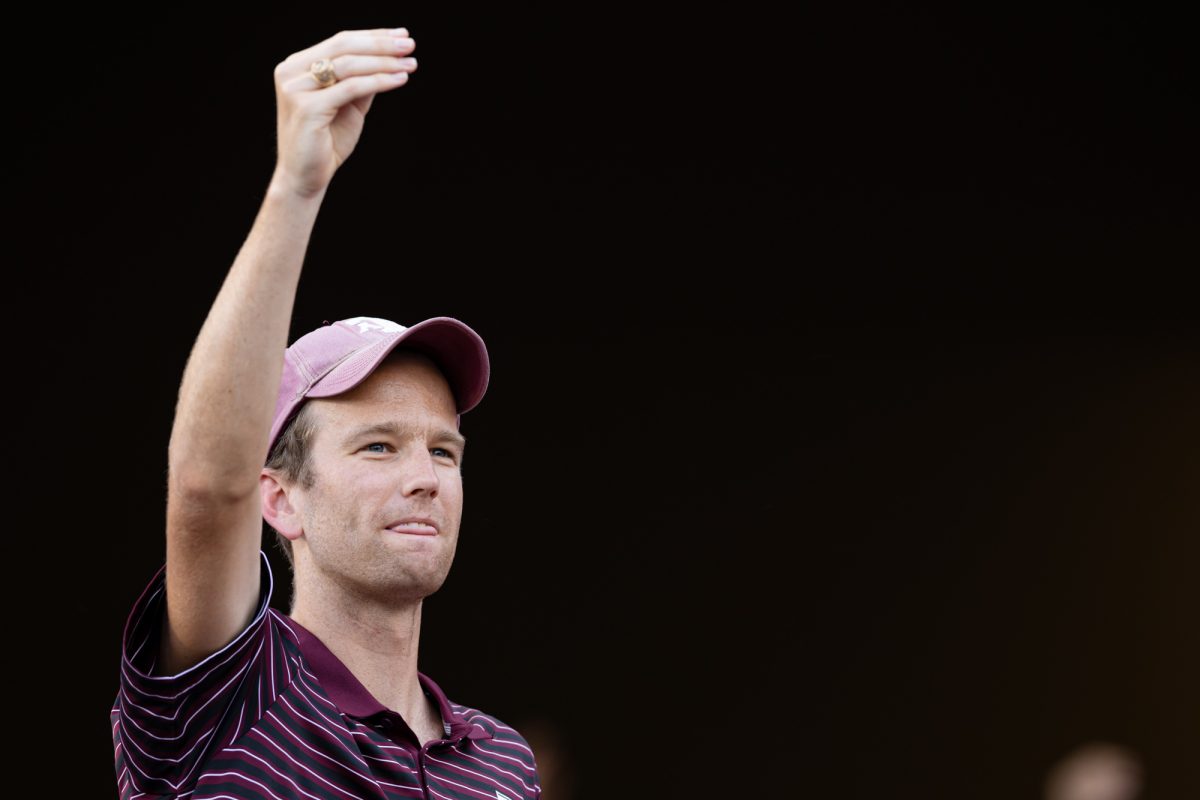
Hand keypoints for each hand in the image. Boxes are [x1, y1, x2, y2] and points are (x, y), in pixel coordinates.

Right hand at [270, 27, 417, 198]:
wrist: (306, 178)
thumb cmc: (326, 142)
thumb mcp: (349, 105)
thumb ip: (362, 81)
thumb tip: (389, 58)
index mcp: (297, 66)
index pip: (340, 41)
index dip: (373, 36)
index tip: (402, 35)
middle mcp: (292, 72)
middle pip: (344, 47)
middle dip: (381, 44)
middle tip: (410, 44)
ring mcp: (296, 89)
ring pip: (349, 66)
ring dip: (384, 62)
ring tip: (410, 63)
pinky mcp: (307, 108)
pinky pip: (351, 89)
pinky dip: (379, 82)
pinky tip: (399, 80)